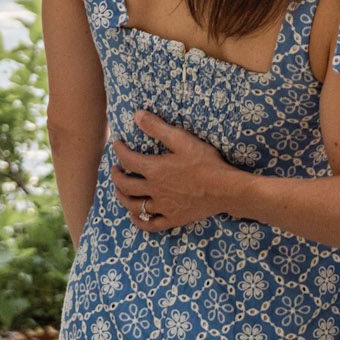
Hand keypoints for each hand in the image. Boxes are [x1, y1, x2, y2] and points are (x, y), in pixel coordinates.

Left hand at [108, 112, 236, 232]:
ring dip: (122, 197)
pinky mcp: (173, 219)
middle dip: (116, 176)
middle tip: (115, 169)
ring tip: (119, 191)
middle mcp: (154, 190)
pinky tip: (135, 216)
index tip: (117, 144)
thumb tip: (137, 116)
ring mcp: (163, 207)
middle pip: (126, 185)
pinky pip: (150, 224)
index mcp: (155, 170)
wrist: (225, 188)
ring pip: (134, 206)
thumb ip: (158, 128)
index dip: (119, 151)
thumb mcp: (182, 140)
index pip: (128, 160)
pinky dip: (139, 221)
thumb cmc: (205, 162)